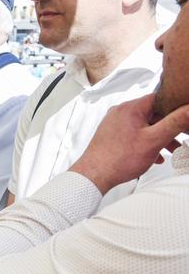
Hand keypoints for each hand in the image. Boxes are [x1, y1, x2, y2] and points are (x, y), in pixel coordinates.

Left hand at [69, 94, 188, 193]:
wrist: (93, 175)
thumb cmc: (119, 159)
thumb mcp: (154, 140)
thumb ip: (175, 123)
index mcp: (130, 108)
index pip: (159, 98)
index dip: (175, 106)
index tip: (184, 117)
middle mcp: (120, 112)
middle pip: (152, 113)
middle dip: (169, 126)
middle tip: (181, 137)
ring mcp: (114, 124)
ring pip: (144, 126)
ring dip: (159, 137)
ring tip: (171, 150)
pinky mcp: (111, 135)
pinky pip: (134, 134)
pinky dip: (146, 142)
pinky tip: (155, 156)